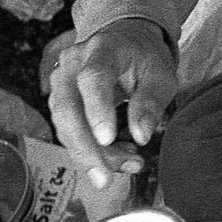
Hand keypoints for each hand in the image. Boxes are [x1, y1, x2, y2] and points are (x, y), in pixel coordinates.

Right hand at [48, 18, 176, 187]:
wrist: (124, 41)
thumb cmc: (145, 57)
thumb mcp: (161, 74)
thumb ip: (152, 102)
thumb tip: (142, 136)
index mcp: (102, 49)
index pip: (93, 79)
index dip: (97, 109)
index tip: (107, 139)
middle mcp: (72, 65)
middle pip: (68, 109)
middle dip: (85, 149)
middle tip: (105, 180)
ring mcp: (61, 83)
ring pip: (66, 127)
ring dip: (94, 155)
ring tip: (132, 164)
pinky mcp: (60, 102)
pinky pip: (70, 133)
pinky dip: (94, 151)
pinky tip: (122, 156)